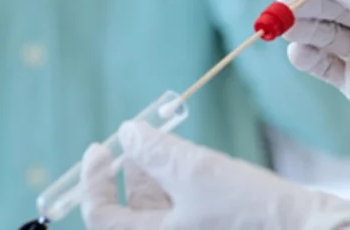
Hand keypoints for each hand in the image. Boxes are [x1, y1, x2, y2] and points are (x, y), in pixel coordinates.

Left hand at [81, 121, 349, 229]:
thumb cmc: (254, 212)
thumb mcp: (198, 172)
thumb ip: (156, 151)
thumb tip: (129, 132)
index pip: (102, 216)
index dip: (95, 178)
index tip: (101, 146)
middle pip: (130, 213)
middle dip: (132, 170)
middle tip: (141, 136)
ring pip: (158, 210)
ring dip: (157, 173)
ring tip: (169, 143)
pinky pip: (183, 211)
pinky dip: (180, 184)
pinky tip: (193, 161)